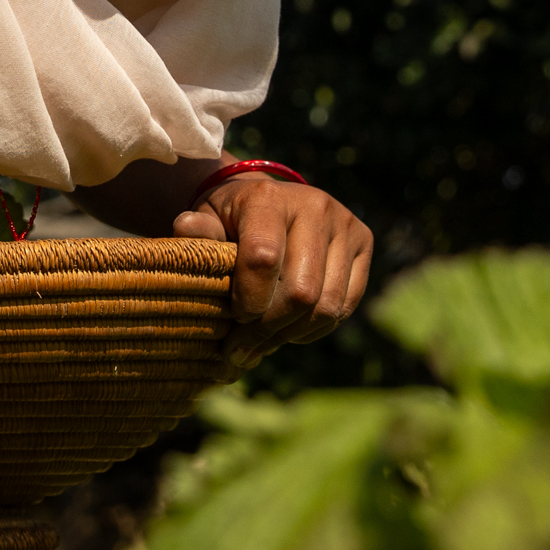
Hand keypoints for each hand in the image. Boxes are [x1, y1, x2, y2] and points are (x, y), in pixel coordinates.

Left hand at [171, 175, 373, 367]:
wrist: (270, 200)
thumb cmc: (230, 219)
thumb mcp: (207, 220)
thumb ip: (197, 231)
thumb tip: (185, 229)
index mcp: (267, 197)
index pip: (262, 259)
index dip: (248, 301)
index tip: (233, 319)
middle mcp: (314, 205)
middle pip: (300, 292)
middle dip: (268, 331)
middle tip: (242, 351)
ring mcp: (344, 223)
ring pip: (327, 305)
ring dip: (292, 335)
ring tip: (264, 343)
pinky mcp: (364, 242)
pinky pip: (345, 305)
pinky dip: (315, 328)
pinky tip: (290, 329)